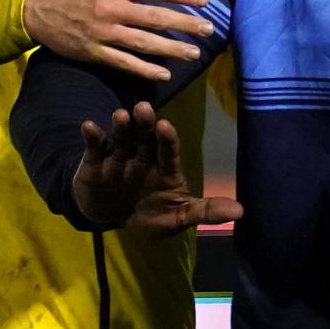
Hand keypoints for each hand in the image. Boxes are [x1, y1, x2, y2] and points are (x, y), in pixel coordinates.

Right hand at [22, 0, 215, 81]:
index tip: (205, 2)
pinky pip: (124, 63)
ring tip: (194, 53)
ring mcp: (103, 32)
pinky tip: (164, 74)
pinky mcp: (94, 52)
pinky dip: (144, 70)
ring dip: (171, 49)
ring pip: (143, 42)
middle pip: (155, 18)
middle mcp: (112, 8)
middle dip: (185, 24)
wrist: (36, 7)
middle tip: (209, 30)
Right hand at [71, 101, 243, 234]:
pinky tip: (89, 126)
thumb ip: (204, 211)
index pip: (168, 151)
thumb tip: (241, 212)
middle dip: (144, 124)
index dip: (167, 139)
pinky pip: (94, 148)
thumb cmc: (150, 215)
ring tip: (120, 115)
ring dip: (121, 127)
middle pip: (145, 139)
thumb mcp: (177, 218)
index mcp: (165, 169)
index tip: (165, 126)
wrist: (111, 220)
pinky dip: (92, 137)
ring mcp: (119, 159)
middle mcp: (143, 158)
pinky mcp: (95, 163)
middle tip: (143, 108)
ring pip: (122, 139)